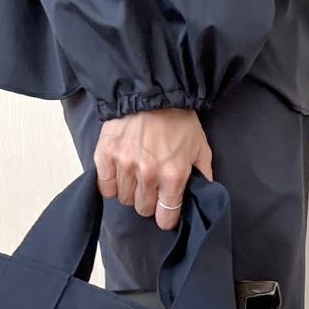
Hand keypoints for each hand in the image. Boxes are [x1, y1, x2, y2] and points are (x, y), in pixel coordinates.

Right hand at [94, 109, 213, 229]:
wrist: (152, 90)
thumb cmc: (179, 119)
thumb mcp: (200, 146)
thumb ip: (203, 174)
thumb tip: (203, 195)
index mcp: (173, 176)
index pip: (166, 216)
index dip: (166, 218)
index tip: (165, 213)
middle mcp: (148, 174)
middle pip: (143, 209)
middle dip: (148, 202)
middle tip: (150, 188)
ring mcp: (125, 165)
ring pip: (124, 199)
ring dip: (130, 192)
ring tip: (135, 177)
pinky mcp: (106, 156)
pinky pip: (105, 187)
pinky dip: (111, 184)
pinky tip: (119, 174)